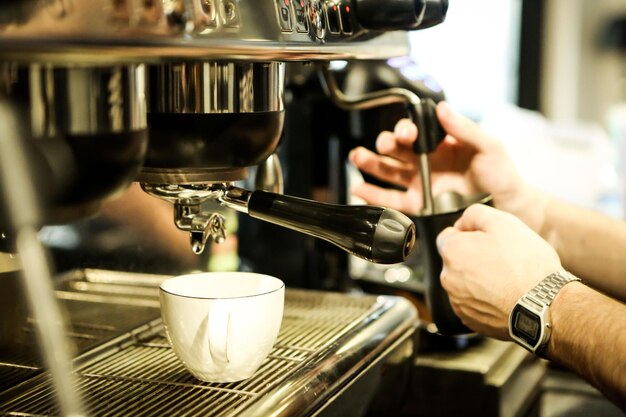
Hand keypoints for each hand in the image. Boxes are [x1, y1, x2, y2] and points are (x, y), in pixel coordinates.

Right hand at [349, 102, 539, 227]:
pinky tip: (360, 188)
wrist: (509, 205)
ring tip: (357, 157)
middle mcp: (426, 160)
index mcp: (440, 143)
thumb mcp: (488, 145)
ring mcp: (420, 182)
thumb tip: (443, 109)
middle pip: (397, 149)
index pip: (416, 132)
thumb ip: (464, 128)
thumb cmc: (502, 173)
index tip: (407, 132)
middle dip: (386, 143)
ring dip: (370, 163)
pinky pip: (391, 199)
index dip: (407, 129)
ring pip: (388, 171)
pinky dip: (373, 194)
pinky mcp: (418, 204)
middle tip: (386, 144)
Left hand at [435, 204, 561, 339]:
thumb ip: (474, 214)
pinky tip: (503, 294)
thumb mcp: (502, 222)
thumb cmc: (526, 265)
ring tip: (505, 278)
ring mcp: (457, 301)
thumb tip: (463, 223)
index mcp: (452, 252)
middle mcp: (448, 278)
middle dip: (472, 257)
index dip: (468, 234)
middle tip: (501, 258)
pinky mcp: (469, 319)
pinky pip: (471, 302)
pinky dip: (483, 298)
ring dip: (478, 278)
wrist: (544, 305)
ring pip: (463, 282)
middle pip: (456, 260)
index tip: (486, 240)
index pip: (448, 236)